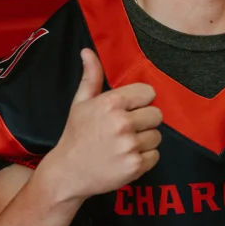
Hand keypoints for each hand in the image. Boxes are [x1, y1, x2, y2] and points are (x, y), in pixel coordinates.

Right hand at [44, 49, 162, 200]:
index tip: (128, 110)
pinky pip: (155, 155)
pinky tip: (126, 157)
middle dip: (144, 121)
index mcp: (111, 104)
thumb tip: (87, 51)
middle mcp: (122, 123)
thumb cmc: (76, 135)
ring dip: (144, 140)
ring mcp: (129, 146)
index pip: (148, 93)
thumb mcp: (81, 103)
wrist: (67, 173)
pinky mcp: (135, 166)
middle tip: (126, 129)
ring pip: (157, 136)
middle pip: (157, 114)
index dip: (139, 102)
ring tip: (124, 144)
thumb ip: (91, 76)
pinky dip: (144, 158)